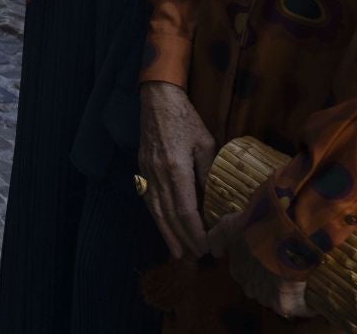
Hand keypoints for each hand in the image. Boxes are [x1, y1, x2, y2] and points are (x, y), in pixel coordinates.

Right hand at [138, 81, 215, 259]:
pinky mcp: (141, 168)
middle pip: (169, 214)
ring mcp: (146, 171)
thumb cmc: (185, 118)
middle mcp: (158, 174)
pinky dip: (156, 217)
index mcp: (176, 168)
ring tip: (176, 251)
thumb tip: (214, 198)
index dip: (195, 232)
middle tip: (194, 257)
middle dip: (182, 238)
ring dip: (166, 233)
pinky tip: (163, 226)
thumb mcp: (205, 143)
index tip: (205, 247)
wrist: (157, 99)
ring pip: (156, 210)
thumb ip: (207, 172)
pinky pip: (149, 199)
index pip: (185, 209)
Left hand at [208, 210, 308, 318]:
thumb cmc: (252, 227)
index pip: (246, 275)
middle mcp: (250, 288)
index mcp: (238, 270)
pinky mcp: (285, 304)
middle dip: (270, 282)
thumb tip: (216, 252)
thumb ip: (217, 238)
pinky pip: (298, 309)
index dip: (257, 267)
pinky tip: (313, 296)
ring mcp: (267, 298)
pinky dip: (307, 306)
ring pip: (278, 300)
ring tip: (302, 280)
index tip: (269, 257)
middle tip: (286, 267)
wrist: (278, 232)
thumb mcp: (227, 226)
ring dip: (288, 293)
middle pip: (261, 289)